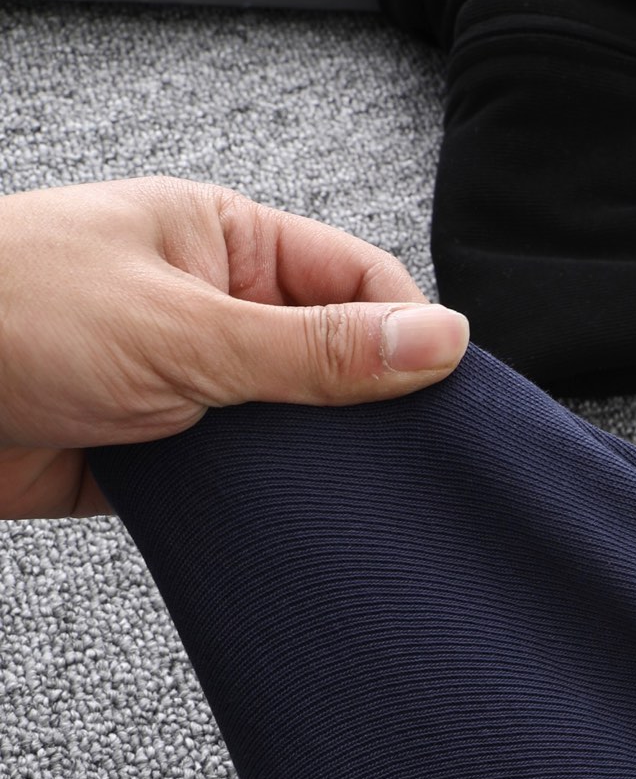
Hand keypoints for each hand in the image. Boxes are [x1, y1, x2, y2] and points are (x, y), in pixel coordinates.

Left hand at [0, 177, 470, 518]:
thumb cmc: (4, 310)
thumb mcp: (185, 329)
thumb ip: (316, 349)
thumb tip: (437, 341)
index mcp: (228, 242)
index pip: (361, 283)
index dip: (412, 339)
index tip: (449, 403)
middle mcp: (215, 309)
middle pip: (335, 363)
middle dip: (369, 416)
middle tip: (410, 473)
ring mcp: (188, 386)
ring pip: (291, 434)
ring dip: (311, 471)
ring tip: (350, 510)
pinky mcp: (159, 458)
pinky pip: (239, 488)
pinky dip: (262, 513)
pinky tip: (288, 536)